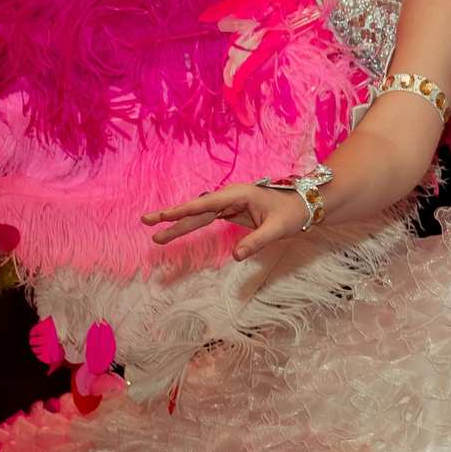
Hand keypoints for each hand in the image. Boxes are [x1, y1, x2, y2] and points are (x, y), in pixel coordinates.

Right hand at [143, 184, 309, 260]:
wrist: (304, 205)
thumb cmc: (292, 213)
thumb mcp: (278, 229)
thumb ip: (257, 242)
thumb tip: (236, 256)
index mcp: (239, 195)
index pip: (206, 204)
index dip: (184, 210)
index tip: (164, 215)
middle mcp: (230, 197)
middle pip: (196, 208)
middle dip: (171, 216)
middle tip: (146, 221)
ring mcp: (229, 204)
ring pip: (199, 215)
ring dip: (178, 224)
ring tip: (156, 235)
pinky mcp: (231, 211)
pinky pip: (206, 218)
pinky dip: (191, 224)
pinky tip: (176, 230)